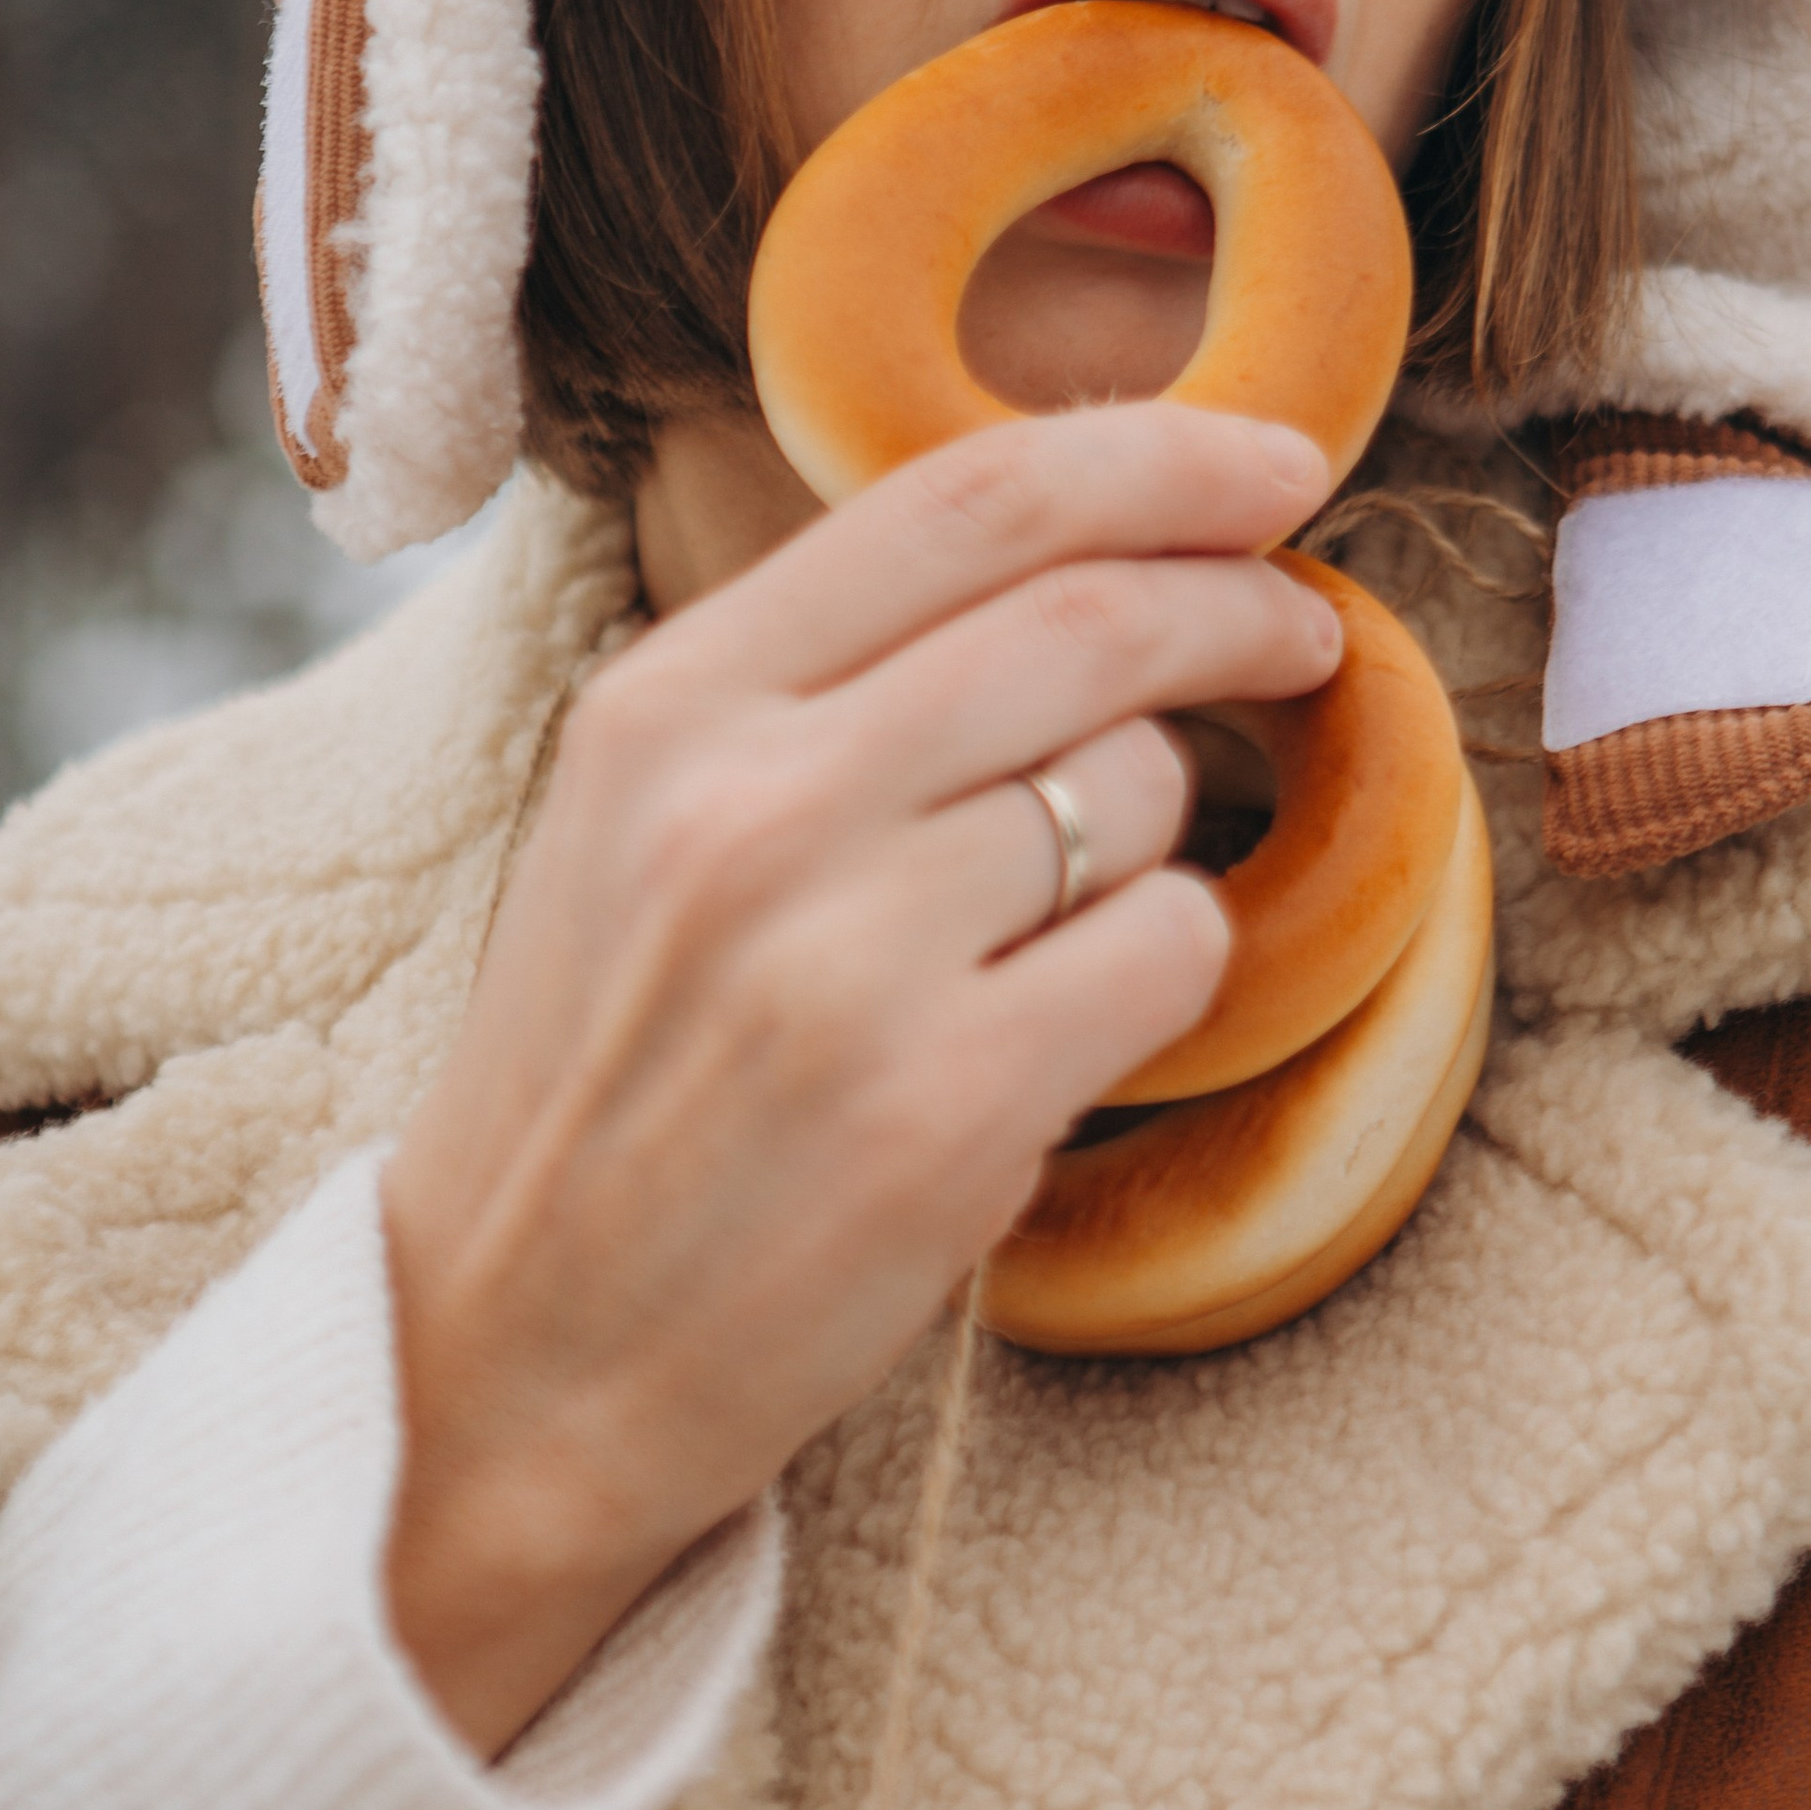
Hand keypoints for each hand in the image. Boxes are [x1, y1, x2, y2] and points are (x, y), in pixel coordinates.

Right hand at [380, 403, 1335, 1757]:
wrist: (511, 1355)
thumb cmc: (612, 1068)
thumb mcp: (642, 816)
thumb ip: (821, 673)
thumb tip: (1085, 537)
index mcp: (671, 702)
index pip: (966, 497)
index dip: (1160, 453)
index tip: (1273, 458)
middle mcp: (751, 805)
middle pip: (1092, 620)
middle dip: (1239, 602)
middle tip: (1299, 628)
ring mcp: (848, 959)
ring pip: (1140, 790)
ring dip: (1160, 829)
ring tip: (1062, 910)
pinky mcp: (946, 1109)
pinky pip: (1174, 948)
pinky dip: (1168, 967)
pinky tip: (1068, 1020)